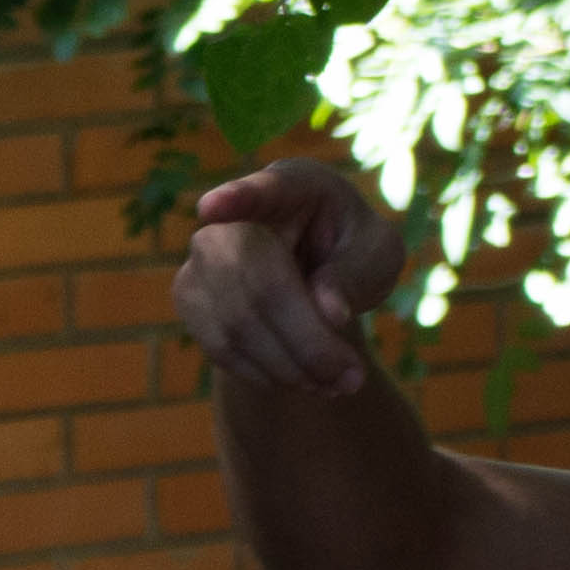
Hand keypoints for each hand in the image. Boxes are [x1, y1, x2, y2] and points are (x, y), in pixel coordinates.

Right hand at [175, 161, 409, 396]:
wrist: (316, 271)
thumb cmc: (352, 250)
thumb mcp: (378, 254)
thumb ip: (357, 273)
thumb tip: (327, 311)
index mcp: (291, 185)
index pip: (261, 190)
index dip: (235, 198)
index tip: (211, 207)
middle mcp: (234, 216)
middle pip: (255, 279)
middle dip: (306, 339)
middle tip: (350, 379)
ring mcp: (202, 257)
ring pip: (235, 323)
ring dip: (290, 366)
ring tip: (335, 384)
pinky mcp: (191, 297)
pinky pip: (221, 346)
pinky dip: (265, 374)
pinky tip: (301, 379)